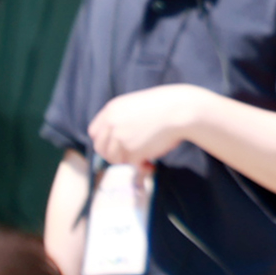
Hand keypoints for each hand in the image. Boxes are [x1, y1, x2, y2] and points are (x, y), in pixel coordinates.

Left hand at [87, 84, 212, 164]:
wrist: (181, 109)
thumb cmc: (166, 107)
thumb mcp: (136, 106)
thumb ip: (123, 119)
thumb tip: (119, 139)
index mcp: (111, 110)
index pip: (95, 132)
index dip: (103, 142)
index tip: (115, 147)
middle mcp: (112, 123)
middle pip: (100, 148)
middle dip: (113, 156)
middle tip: (128, 158)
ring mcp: (120, 137)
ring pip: (114, 158)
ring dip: (127, 162)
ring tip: (143, 162)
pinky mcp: (132, 150)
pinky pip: (131, 164)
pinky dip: (140, 167)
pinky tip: (151, 165)